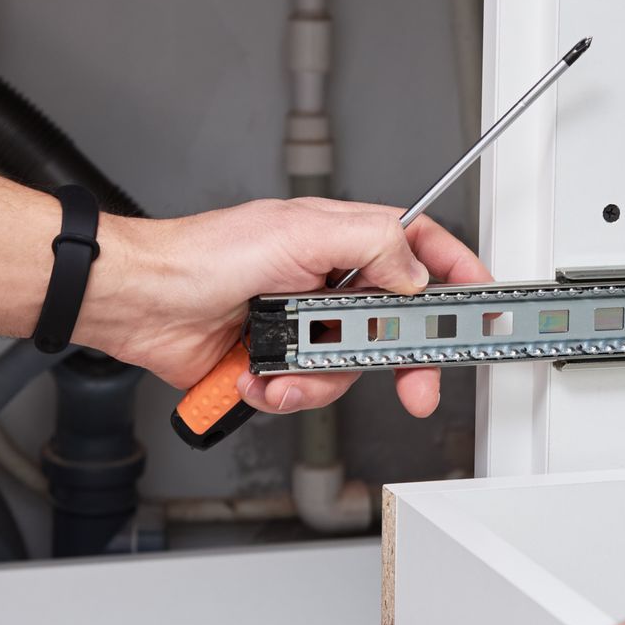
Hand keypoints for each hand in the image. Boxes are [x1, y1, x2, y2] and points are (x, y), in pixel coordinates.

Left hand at [82, 198, 489, 417]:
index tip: (481, 306)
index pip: (419, 253)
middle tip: (415, 384)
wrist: (143, 304)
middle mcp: (328, 284)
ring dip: (319, 379)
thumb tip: (414, 271)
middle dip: (399, 360)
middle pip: (395, 327)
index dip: (455, 278)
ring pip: (351, 370)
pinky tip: (258, 376)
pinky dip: (283, 392)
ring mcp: (304, 326)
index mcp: (342, 241)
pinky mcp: (279, 363)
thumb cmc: (203, 256)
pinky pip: (308, 393)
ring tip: (285, 368)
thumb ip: (372, 244)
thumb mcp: (299, 231)